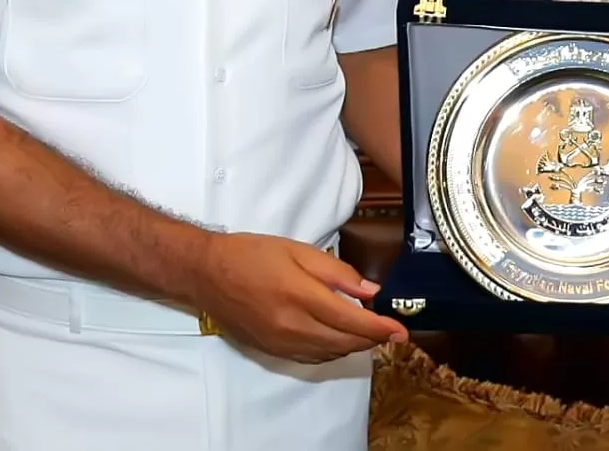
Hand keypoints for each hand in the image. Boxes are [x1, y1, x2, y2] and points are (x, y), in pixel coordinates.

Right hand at [193, 232, 407, 362]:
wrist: (207, 274)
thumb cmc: (252, 254)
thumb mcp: (299, 251)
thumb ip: (338, 273)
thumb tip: (371, 292)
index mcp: (300, 296)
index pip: (351, 320)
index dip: (380, 328)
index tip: (401, 329)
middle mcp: (292, 326)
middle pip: (345, 341)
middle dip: (373, 338)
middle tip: (391, 330)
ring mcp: (281, 343)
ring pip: (331, 353)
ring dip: (354, 345)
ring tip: (370, 332)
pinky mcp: (272, 351)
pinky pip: (312, 357)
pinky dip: (333, 350)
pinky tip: (340, 338)